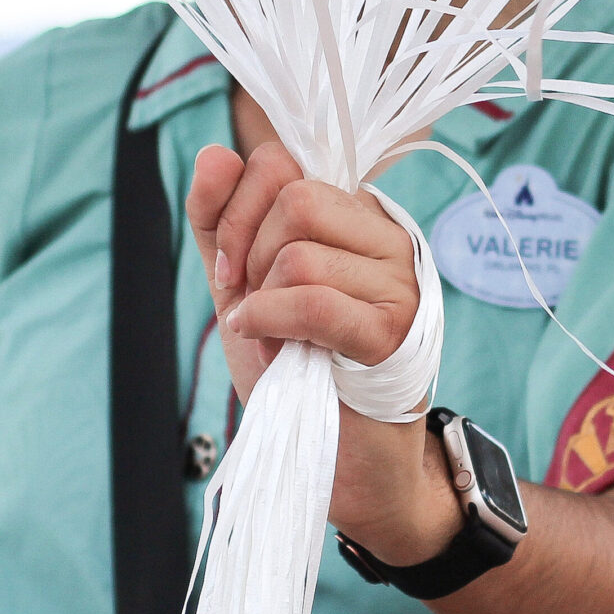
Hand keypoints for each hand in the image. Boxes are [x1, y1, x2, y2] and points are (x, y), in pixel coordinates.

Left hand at [185, 142, 457, 562]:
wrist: (337, 461)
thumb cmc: (296, 370)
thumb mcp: (244, 286)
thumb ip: (222, 222)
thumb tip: (214, 153)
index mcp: (356, 214)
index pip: (284, 163)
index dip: (236, 209)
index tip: (228, 271)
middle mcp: (388, 236)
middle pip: (294, 199)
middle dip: (245, 253)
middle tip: (246, 304)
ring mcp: (399, 282)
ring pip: (300, 252)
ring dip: (260, 303)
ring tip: (268, 338)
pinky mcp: (394, 331)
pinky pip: (312, 300)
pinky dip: (269, 322)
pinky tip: (265, 347)